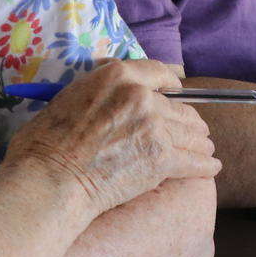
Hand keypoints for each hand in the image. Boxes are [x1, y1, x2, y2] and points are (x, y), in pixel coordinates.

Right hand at [4, 59, 219, 215]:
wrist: (47, 182)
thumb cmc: (44, 145)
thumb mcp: (69, 97)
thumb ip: (101, 91)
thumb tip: (112, 92)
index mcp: (118, 76)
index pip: (160, 73)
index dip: (172, 86)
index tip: (177, 95)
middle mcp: (142, 97)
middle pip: (181, 107)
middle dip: (188, 121)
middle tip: (193, 131)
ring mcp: (154, 127)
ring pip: (192, 132)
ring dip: (199, 142)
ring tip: (205, 148)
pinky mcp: (161, 159)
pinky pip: (194, 161)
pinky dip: (204, 165)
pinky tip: (211, 166)